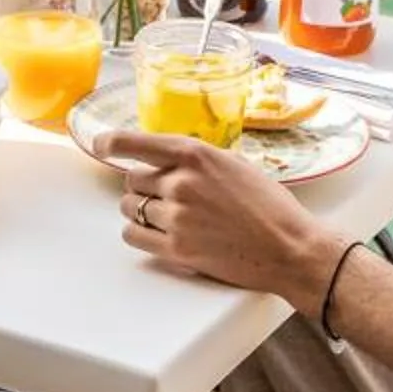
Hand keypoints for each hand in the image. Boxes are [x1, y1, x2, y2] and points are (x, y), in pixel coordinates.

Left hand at [101, 129, 336, 306]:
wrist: (289, 248)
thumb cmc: (270, 205)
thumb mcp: (236, 164)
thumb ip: (198, 160)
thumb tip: (167, 160)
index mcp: (196, 155)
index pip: (137, 142)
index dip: (113, 143)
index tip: (103, 145)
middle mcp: (181, 182)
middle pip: (132, 178)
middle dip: (143, 185)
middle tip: (165, 195)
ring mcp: (176, 217)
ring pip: (128, 207)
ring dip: (140, 210)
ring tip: (166, 216)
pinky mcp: (175, 249)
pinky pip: (132, 235)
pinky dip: (138, 232)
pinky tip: (155, 233)